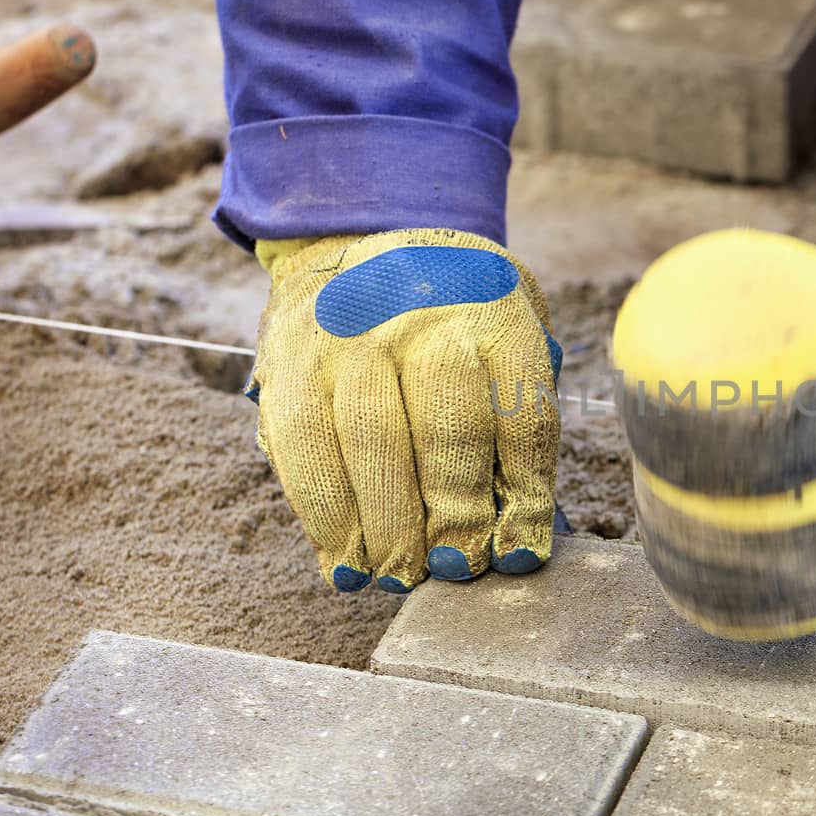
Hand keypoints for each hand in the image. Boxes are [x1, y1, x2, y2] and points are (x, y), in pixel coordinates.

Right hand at [247, 229, 560, 592]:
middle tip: (458, 568)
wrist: (358, 239)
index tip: (520, 554)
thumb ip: (519, 415)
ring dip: (389, 527)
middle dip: (456, 513)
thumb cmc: (454, 315)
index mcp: (494, 311)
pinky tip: (345, 560)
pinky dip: (325, 516)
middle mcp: (422, 316)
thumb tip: (521, 527)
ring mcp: (350, 336)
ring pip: (373, 442)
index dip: (525, 494)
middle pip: (448, 428)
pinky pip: (304, 448)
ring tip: (402, 576)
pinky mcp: (290, 362)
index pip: (522, 413)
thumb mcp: (508, 332)